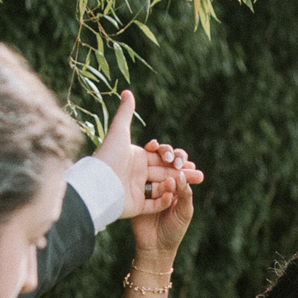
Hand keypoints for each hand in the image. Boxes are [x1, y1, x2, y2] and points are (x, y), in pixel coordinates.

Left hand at [93, 90, 203, 223]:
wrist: (97, 183)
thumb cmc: (108, 156)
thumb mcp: (118, 131)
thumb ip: (125, 112)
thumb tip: (127, 91)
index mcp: (135, 159)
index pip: (159, 158)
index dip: (175, 160)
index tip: (189, 161)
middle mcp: (136, 174)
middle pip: (164, 173)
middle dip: (182, 174)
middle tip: (200, 175)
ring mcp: (135, 191)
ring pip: (161, 188)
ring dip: (177, 186)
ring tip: (193, 185)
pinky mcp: (134, 206)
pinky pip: (152, 205)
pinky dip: (163, 201)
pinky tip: (174, 196)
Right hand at [129, 138, 200, 268]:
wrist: (154, 247)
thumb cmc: (173, 231)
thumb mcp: (184, 213)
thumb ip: (185, 195)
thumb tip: (180, 175)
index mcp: (178, 185)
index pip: (180, 165)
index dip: (181, 159)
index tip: (183, 163)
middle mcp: (163, 181)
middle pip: (165, 159)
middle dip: (168, 153)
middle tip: (171, 159)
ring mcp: (148, 184)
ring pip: (151, 162)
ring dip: (155, 155)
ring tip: (161, 155)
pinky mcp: (135, 189)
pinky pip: (137, 172)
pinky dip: (140, 160)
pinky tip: (143, 154)